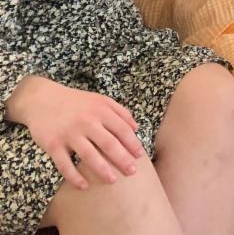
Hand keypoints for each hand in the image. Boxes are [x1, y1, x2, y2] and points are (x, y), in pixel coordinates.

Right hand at [5, 76, 141, 188]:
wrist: (42, 99)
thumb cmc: (76, 102)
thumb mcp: (100, 100)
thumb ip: (120, 111)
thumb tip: (136, 128)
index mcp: (100, 110)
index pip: (122, 130)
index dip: (133, 144)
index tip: (140, 156)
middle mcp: (86, 122)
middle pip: (109, 144)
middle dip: (122, 159)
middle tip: (132, 172)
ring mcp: (69, 134)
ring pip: (89, 155)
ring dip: (102, 170)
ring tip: (113, 180)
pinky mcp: (52, 145)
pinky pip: (64, 164)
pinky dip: (74, 177)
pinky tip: (84, 186)